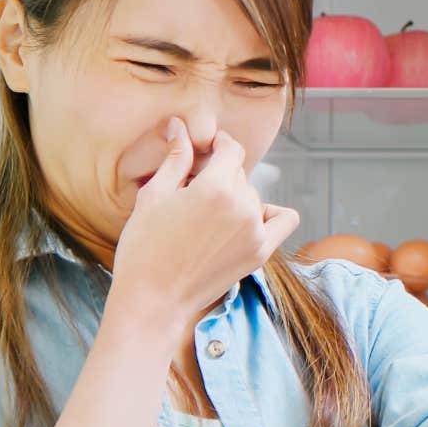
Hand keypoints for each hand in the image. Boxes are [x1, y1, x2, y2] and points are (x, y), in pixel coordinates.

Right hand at [111, 117, 299, 325]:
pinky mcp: (260, 253)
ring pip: (253, 197)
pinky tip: (247, 218)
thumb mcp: (154, 195)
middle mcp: (243, 207)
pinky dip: (270, 215)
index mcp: (216, 187)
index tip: (204, 150)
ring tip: (205, 216)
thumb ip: (176, 158)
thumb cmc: (144, 247)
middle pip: (239, 175)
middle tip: (190, 193)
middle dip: (218, 176)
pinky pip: (283, 220)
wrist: (153, 300)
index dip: (216, 145)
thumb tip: (180, 126)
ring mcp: (255, 232)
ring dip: (235, 198)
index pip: (231, 149)